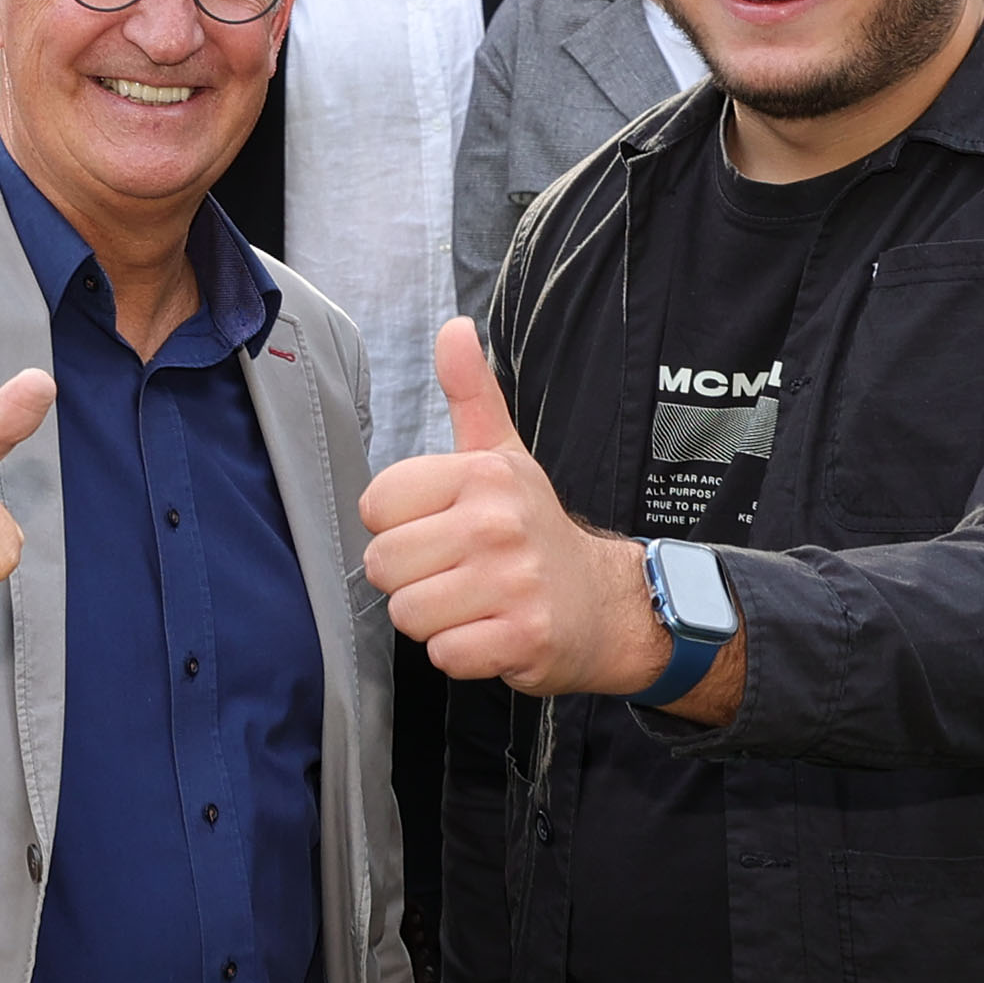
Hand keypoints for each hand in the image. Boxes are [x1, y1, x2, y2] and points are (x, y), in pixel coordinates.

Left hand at [359, 322, 668, 696]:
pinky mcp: (523, 637)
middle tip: (456, 573)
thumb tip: (453, 327)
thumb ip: (470, 394)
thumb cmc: (536, 530)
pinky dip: (461, 652)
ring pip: (409, 613)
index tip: (438, 529)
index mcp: (482, 474)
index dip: (398, 526)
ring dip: (434, 619)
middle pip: (384, 564)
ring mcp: (513, 582)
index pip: (376, 505)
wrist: (607, 602)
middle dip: (411, 578)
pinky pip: (444, 655)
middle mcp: (497, 523)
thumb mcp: (504, 454)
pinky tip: (490, 631)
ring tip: (473, 602)